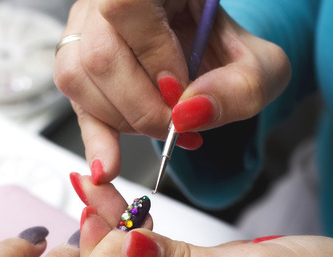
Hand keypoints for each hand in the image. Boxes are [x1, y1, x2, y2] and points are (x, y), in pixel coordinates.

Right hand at [54, 0, 289, 183]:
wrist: (214, 54)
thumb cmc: (231, 53)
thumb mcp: (260, 67)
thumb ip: (239, 88)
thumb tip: (190, 114)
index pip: (126, 7)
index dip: (153, 58)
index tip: (181, 92)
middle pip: (99, 53)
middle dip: (141, 107)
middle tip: (177, 125)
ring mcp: (84, 24)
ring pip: (78, 77)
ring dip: (123, 120)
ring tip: (163, 127)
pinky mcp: (75, 58)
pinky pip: (73, 99)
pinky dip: (95, 137)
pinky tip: (108, 165)